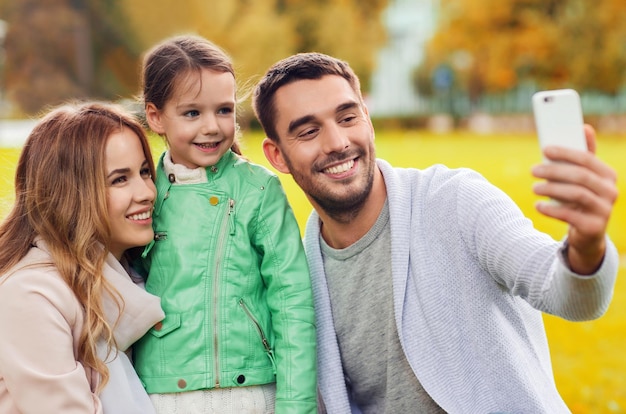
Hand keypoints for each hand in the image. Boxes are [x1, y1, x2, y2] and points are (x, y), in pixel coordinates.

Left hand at [531, 124, 617, 273]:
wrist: (588, 233)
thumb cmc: (582, 198)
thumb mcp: (584, 178)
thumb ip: (584, 155)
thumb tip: (584, 127)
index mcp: (608, 175)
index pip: (587, 159)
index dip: (566, 153)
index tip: (545, 150)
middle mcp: (611, 191)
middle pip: (580, 176)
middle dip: (554, 171)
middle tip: (533, 170)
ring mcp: (604, 210)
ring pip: (576, 194)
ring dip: (551, 189)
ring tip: (534, 188)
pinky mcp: (594, 227)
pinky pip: (570, 215)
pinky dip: (551, 209)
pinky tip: (538, 205)